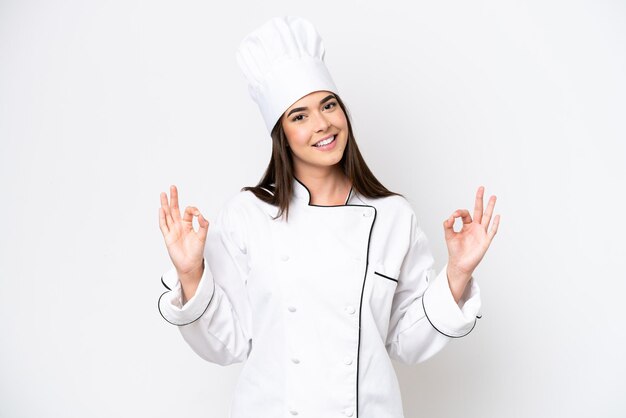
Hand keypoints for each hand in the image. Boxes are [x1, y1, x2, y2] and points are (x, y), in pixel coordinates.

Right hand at [159, 185, 208, 283]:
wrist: (190, 264)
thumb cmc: (196, 252)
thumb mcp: (203, 237)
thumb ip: (203, 225)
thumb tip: (202, 216)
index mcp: (188, 225)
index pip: (188, 212)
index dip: (192, 209)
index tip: (197, 213)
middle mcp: (179, 226)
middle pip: (175, 209)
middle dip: (174, 198)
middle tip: (172, 187)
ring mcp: (172, 231)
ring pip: (167, 215)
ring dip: (165, 205)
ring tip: (163, 194)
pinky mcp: (168, 237)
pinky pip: (164, 226)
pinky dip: (162, 218)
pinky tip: (161, 209)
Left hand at [443, 186, 499, 300]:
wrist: (459, 264)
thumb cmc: (455, 250)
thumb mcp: (448, 235)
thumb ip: (447, 225)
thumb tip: (450, 217)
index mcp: (467, 225)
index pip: (465, 213)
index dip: (459, 212)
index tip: (454, 216)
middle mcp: (475, 227)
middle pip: (479, 210)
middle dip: (480, 199)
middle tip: (481, 188)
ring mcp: (481, 233)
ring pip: (487, 217)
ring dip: (490, 207)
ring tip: (493, 196)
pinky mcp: (485, 241)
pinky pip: (492, 231)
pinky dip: (495, 224)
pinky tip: (498, 216)